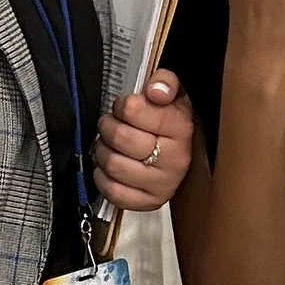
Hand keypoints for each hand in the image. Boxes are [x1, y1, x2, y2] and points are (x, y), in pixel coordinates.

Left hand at [93, 74, 193, 212]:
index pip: (133, 110)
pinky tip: (111, 166)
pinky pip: (112, 191)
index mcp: (181, 128)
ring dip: (103, 151)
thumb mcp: (173, 94)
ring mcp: (163, 184)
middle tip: (113, 125)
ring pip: (113, 164)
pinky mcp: (149, 202)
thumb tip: (155, 91)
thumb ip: (165, 82)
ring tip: (111, 145)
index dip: (121, 105)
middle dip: (108, 127)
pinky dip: (103, 177)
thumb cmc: (170, 122)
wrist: (180, 152)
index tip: (126, 108)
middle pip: (119, 137)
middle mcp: (176, 159)